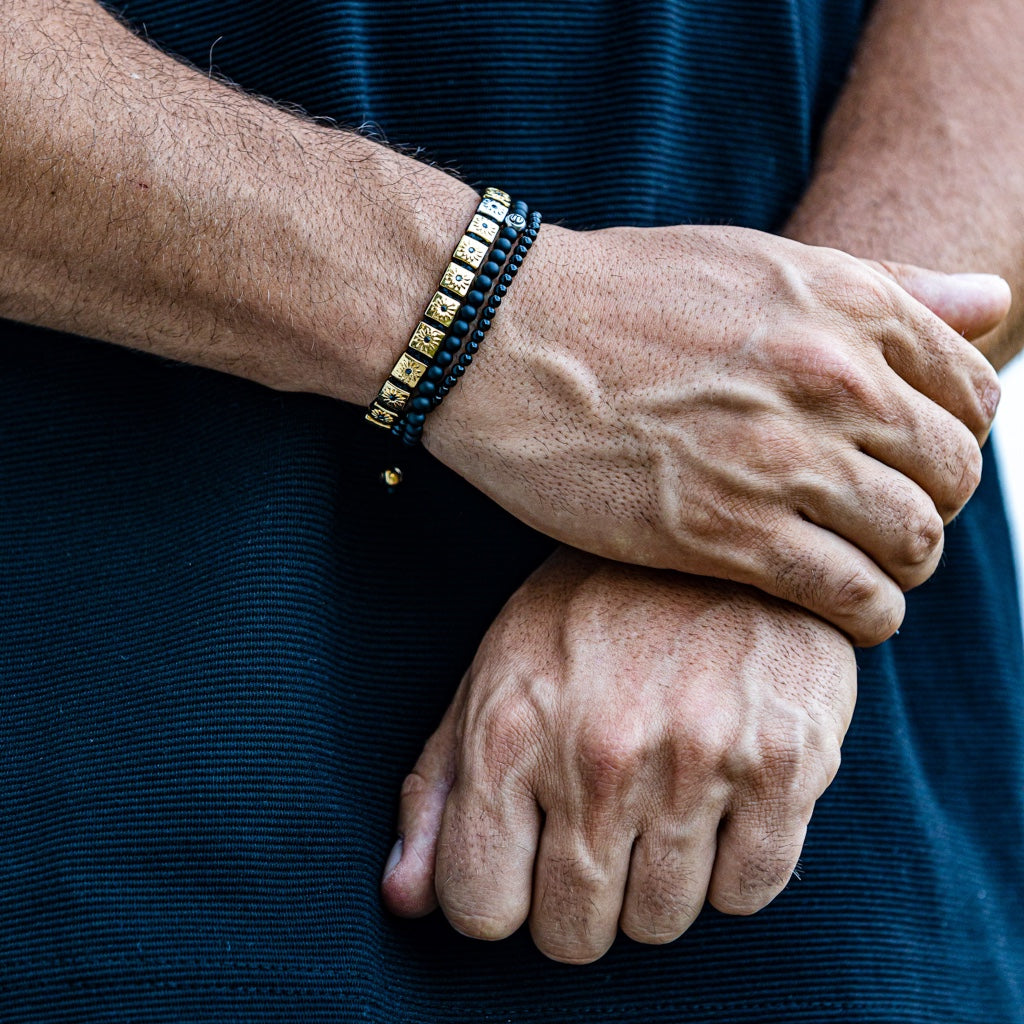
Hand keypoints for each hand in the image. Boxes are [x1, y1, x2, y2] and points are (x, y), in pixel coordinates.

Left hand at [381, 548, 855, 963]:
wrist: (713, 536)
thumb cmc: (589, 610)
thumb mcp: (493, 674)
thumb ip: (439, 789)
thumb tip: (401, 900)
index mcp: (510, 732)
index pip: (480, 908)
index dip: (500, 898)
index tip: (525, 865)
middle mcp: (598, 755)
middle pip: (573, 935)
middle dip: (579, 900)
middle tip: (599, 832)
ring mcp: (695, 761)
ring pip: (662, 923)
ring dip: (655, 883)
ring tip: (660, 803)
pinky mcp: (783, 763)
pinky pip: (747, 893)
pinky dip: (730, 867)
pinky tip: (719, 801)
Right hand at [426, 225, 1007, 643]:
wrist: (501, 339)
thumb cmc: (620, 296)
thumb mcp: (758, 262)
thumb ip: (884, 284)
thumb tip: (994, 300)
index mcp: (845, 305)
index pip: (973, 396)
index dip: (955, 441)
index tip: (911, 466)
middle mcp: (829, 379)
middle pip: (952, 475)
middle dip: (933, 509)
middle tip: (889, 527)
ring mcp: (778, 458)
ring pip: (910, 541)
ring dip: (903, 568)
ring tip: (869, 574)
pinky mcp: (721, 531)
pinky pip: (847, 594)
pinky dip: (866, 615)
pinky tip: (844, 614)